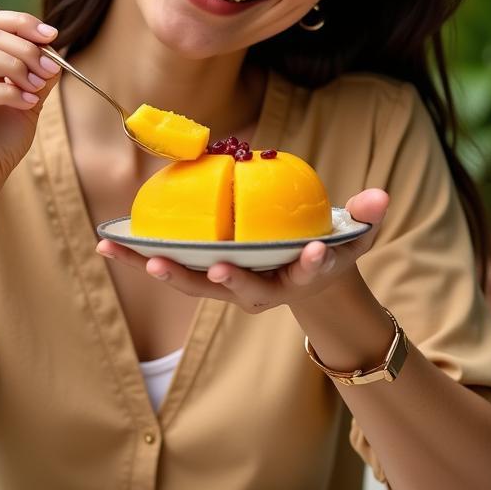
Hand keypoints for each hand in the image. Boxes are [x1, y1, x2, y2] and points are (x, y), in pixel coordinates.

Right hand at [0, 9, 61, 210]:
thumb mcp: (24, 97)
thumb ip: (35, 70)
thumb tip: (53, 44)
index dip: (20, 23)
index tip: (52, 36)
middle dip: (24, 47)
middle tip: (49, 68)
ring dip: (16, 66)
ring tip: (37, 87)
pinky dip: (8, 92)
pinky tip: (27, 102)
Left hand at [96, 189, 388, 313]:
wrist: (301, 278)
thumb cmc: (324, 248)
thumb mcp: (351, 235)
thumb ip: (367, 217)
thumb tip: (382, 197)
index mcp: (297, 278)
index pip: (305, 274)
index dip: (310, 265)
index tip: (313, 253)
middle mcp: (259, 291)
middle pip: (240, 288)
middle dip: (228, 279)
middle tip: (214, 268)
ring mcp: (227, 287)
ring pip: (192, 283)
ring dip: (163, 269)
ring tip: (135, 254)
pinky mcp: (201, 278)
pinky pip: (168, 268)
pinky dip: (139, 257)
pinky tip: (108, 242)